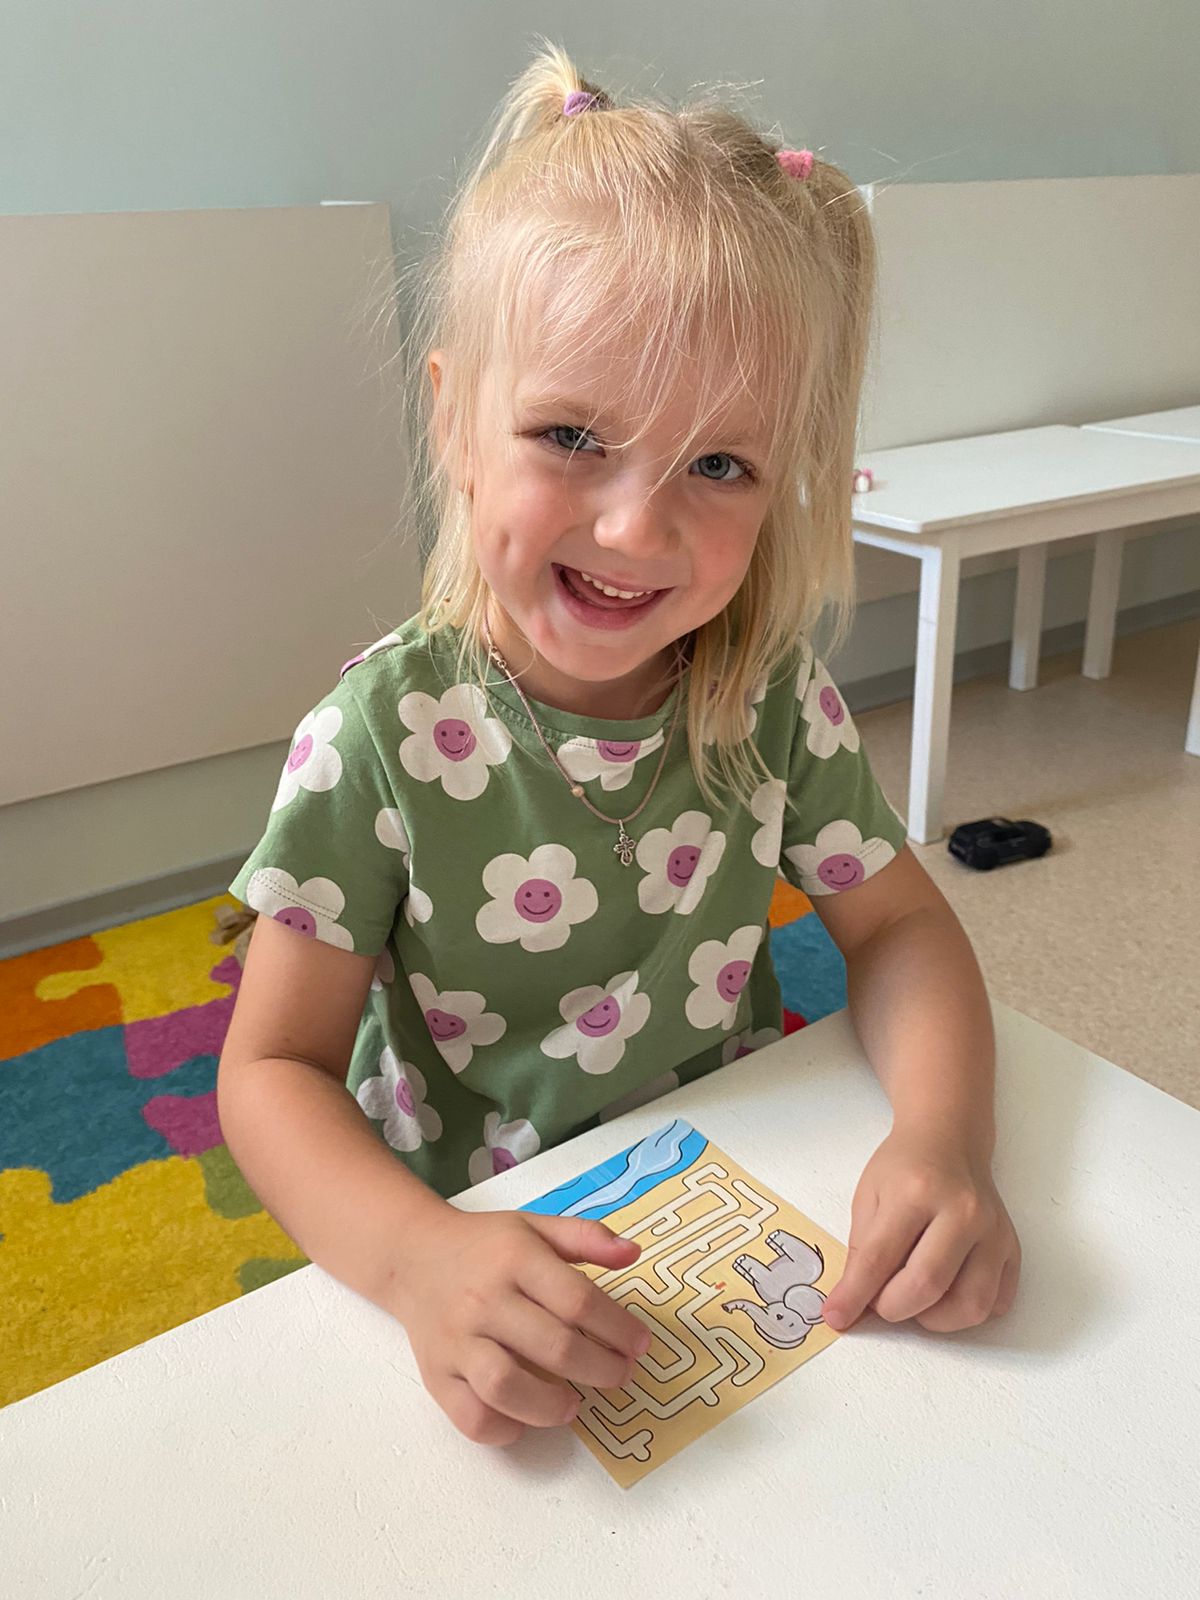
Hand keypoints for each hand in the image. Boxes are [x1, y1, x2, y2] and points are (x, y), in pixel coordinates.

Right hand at [383, 1207, 652, 1446]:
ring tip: (573, 1405)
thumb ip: (586, 1238)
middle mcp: (484, 1299)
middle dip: (599, 1369)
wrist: (413, 1257)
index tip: (640, 1344)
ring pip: (505, 1386)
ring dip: (550, 1405)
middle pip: (552, 1345)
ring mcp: (456, 1340)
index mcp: (515, 1258)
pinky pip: (468, 1416)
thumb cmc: (485, 1246)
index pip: (577, 1299)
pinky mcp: (435, 1374)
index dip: (618, 1328)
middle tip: (619, 1375)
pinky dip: (501, 1428)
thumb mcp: (536, 1227)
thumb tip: (633, 1253)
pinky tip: (524, 1420)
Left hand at [821, 1127, 1020, 1333]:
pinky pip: (996, 1303)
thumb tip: (850, 1306)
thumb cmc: (904, 1168)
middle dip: (894, 1308)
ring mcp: (993, 1231)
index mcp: (916, 1191)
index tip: (837, 1317)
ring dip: (934, 1319)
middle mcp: (962, 1211)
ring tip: (914, 1299)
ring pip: (970, 1305)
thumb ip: (861, 1252)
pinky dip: (967, 1312)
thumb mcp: (868, 1196)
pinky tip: (947, 1293)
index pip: (881, 1258)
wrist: (949, 1140)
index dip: (855, 1296)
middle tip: (880, 1301)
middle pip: (927, 1285)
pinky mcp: (1012, 1248)